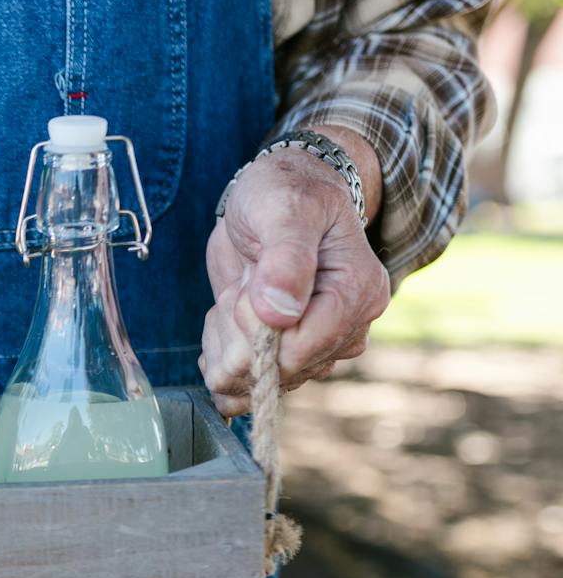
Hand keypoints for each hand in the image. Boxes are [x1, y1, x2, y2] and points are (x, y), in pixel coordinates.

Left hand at [199, 125, 390, 416]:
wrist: (271, 200)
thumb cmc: (285, 192)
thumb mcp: (283, 210)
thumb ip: (285, 258)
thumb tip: (279, 314)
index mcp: (357, 292)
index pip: (300, 350)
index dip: (256, 332)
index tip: (244, 293)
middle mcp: (346, 327)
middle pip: (277, 370)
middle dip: (238, 335)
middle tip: (240, 287)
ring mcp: (317, 346)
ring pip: (256, 381)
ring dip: (226, 343)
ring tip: (235, 295)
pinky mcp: (288, 354)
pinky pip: (244, 384)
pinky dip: (220, 356)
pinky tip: (220, 323)